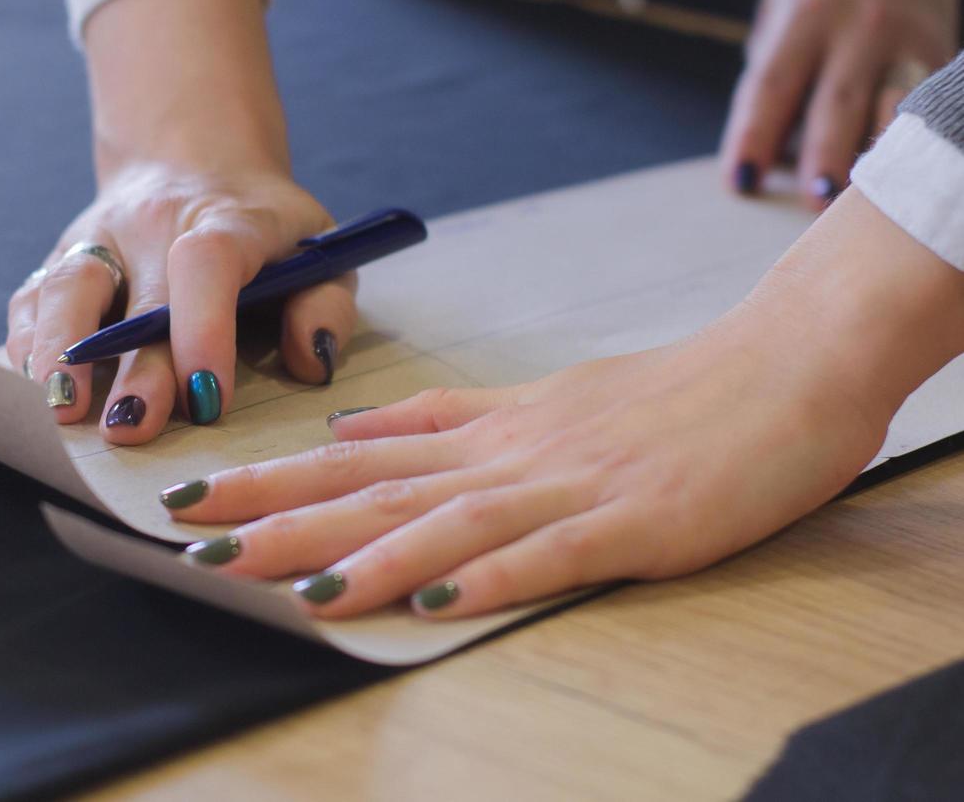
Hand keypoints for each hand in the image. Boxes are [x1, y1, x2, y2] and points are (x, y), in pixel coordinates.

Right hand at [8, 162, 353, 440]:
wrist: (195, 165)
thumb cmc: (266, 232)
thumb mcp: (318, 250)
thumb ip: (323, 305)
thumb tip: (311, 361)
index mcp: (225, 219)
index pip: (207, 263)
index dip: (205, 329)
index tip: (209, 398)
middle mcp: (153, 224)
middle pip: (134, 295)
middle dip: (132, 367)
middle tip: (132, 428)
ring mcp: (99, 237)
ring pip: (65, 286)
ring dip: (59, 352)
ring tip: (62, 409)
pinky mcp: (61, 256)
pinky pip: (31, 298)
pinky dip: (28, 342)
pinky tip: (36, 386)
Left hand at [163, 190, 963, 617]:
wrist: (780, 369)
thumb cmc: (662, 397)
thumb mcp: (536, 403)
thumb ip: (444, 421)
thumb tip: (353, 432)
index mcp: (485, 431)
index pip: (354, 460)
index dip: (268, 481)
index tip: (191, 497)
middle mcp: (509, 455)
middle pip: (376, 491)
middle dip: (279, 520)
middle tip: (192, 541)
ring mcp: (570, 486)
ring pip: (449, 523)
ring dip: (365, 556)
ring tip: (288, 587)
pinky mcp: (636, 521)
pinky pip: (552, 555)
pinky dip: (491, 578)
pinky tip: (438, 603)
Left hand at [720, 0, 963, 208]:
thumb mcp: (780, 17)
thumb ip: (772, 80)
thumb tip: (767, 158)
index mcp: (804, 17)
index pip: (771, 85)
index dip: (753, 136)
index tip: (741, 182)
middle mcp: (859, 26)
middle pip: (837, 101)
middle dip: (825, 155)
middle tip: (814, 203)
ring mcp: (907, 41)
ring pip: (897, 106)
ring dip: (880, 155)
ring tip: (868, 200)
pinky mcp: (943, 55)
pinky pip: (930, 106)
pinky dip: (917, 142)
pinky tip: (908, 174)